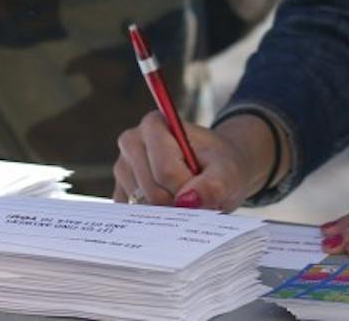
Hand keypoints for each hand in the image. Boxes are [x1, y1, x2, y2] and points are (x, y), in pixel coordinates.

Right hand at [112, 111, 273, 212]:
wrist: (216, 170)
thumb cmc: (220, 166)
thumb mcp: (228, 172)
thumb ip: (214, 185)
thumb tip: (187, 201)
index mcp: (154, 124)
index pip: (166, 171)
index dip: (189, 188)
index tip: (203, 184)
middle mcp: (131, 142)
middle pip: (152, 192)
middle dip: (179, 203)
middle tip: (196, 193)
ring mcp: (122, 168)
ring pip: (142, 209)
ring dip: (168, 213)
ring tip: (184, 197)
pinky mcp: (120, 192)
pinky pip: (133, 220)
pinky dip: (154, 223)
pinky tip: (170, 208)